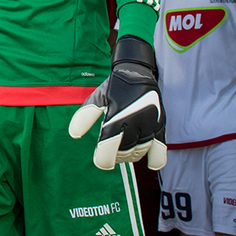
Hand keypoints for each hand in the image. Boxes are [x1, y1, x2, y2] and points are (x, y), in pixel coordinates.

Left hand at [68, 36, 167, 170]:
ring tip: (124, 149)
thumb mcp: (97, 99)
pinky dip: (156, 160)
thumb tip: (74, 134)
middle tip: (112, 149)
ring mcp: (149, 124)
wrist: (137, 72)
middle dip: (116, 156)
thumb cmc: (114, 88)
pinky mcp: (160, 125)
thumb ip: (84, 117)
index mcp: (116, 115)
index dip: (103, 159)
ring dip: (130, 155)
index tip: (100, 161)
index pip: (109, 147)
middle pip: (124, 152)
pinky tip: (150, 164)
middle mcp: (134, 121)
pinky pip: (161, 149)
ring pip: (140, 151)